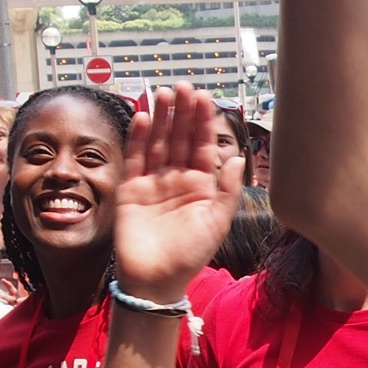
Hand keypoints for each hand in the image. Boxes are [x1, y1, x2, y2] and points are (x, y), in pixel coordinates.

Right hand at [114, 89, 244, 301]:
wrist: (156, 280)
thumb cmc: (189, 255)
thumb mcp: (216, 222)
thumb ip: (227, 189)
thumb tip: (236, 157)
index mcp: (200, 185)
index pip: (201, 145)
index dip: (202, 121)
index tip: (203, 98)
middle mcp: (176, 179)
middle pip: (178, 137)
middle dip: (181, 112)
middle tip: (183, 87)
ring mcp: (152, 182)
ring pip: (156, 142)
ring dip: (160, 118)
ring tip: (163, 94)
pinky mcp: (130, 189)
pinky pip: (134, 158)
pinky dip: (137, 138)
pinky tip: (142, 118)